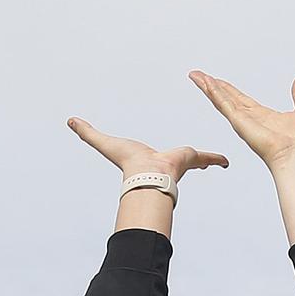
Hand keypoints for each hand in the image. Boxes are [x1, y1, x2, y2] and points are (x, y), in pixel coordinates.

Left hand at [65, 119, 227, 183]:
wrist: (148, 173)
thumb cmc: (128, 162)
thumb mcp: (103, 142)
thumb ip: (88, 133)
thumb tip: (69, 122)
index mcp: (151, 159)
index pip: (155, 159)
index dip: (158, 160)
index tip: (160, 160)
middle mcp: (168, 162)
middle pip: (177, 161)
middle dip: (186, 162)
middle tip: (194, 161)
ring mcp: (182, 162)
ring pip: (196, 160)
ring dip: (205, 161)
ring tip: (215, 162)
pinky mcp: (193, 159)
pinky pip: (208, 158)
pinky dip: (217, 159)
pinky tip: (225, 162)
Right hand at [189, 71, 294, 167]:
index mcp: (262, 116)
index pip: (240, 99)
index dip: (227, 89)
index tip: (216, 80)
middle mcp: (250, 119)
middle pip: (226, 98)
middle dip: (212, 86)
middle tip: (198, 75)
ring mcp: (243, 121)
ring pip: (221, 100)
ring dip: (208, 87)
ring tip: (196, 76)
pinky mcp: (240, 123)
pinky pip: (224, 104)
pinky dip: (215, 93)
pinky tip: (206, 82)